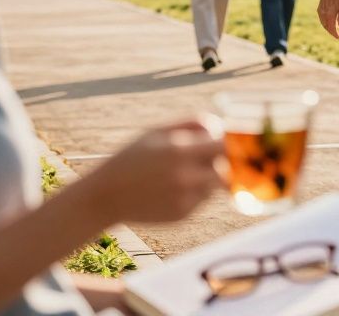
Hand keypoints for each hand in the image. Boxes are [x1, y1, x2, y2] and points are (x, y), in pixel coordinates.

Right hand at [87, 120, 223, 223]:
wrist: (104, 197)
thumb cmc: (132, 158)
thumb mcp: (156, 132)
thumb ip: (192, 124)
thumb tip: (221, 125)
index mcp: (180, 152)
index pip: (226, 146)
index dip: (234, 142)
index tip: (234, 140)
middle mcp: (186, 177)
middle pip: (228, 168)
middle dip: (225, 161)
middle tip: (212, 156)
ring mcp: (185, 198)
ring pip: (216, 184)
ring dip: (210, 176)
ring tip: (181, 172)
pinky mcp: (183, 214)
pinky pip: (202, 199)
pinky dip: (196, 191)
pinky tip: (170, 189)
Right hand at [317, 0, 338, 38]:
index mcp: (330, 14)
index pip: (332, 28)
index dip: (335, 34)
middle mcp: (323, 14)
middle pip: (326, 27)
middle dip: (331, 32)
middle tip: (337, 36)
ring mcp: (320, 11)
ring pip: (323, 23)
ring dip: (328, 28)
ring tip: (334, 30)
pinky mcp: (319, 9)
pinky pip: (321, 19)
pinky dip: (325, 23)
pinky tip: (329, 23)